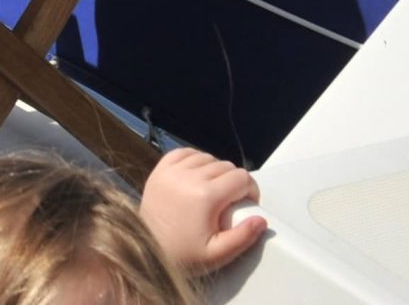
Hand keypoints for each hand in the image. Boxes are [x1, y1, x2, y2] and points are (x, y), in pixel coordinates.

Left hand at [139, 147, 266, 275]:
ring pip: (207, 157)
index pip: (241, 178)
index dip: (250, 190)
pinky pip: (183, 153)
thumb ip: (243, 237)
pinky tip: (197, 174)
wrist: (147, 250)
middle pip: (226, 166)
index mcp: (206, 196)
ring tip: (215, 190)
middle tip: (231, 202)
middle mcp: (188, 176)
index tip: (246, 205)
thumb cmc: (184, 255)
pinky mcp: (159, 170)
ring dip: (216, 170)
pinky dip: (195, 159)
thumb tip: (261, 219)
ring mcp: (171, 171)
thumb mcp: (218, 254)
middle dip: (235, 182)